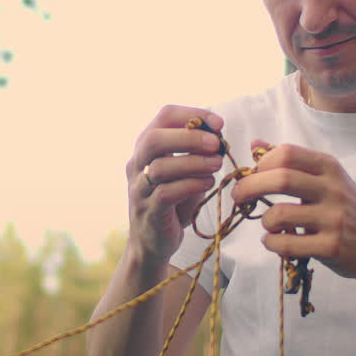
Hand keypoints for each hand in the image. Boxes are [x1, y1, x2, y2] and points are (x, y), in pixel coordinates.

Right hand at [127, 106, 224, 262]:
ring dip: (193, 163)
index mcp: (147, 147)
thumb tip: (218, 133)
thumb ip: (196, 152)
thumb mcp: (185, 170)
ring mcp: (139, 189)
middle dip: (188, 137)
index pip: (164, 116)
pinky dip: (191, 185)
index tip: (219, 124)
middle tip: (216, 143)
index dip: (192, 114)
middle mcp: (137, 164)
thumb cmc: (173, 200)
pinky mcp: (149, 212)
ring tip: (217, 164)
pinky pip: (166, 193)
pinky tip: (208, 183)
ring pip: (160, 167)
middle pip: (153, 139)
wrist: (153, 241)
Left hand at [231, 141, 355, 284]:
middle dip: (249, 187)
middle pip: (280, 178)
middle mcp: (333, 189)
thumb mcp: (328, 180)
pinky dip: (272, 243)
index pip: (287, 153)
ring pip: (279, 215)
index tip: (253, 175)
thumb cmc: (349, 210)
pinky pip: (286, 244)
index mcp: (330, 168)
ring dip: (264, 222)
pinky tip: (276, 242)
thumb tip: (255, 143)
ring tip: (270, 226)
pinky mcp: (331, 247)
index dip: (262, 163)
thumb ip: (292, 163)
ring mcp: (334, 219)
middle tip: (239, 197)